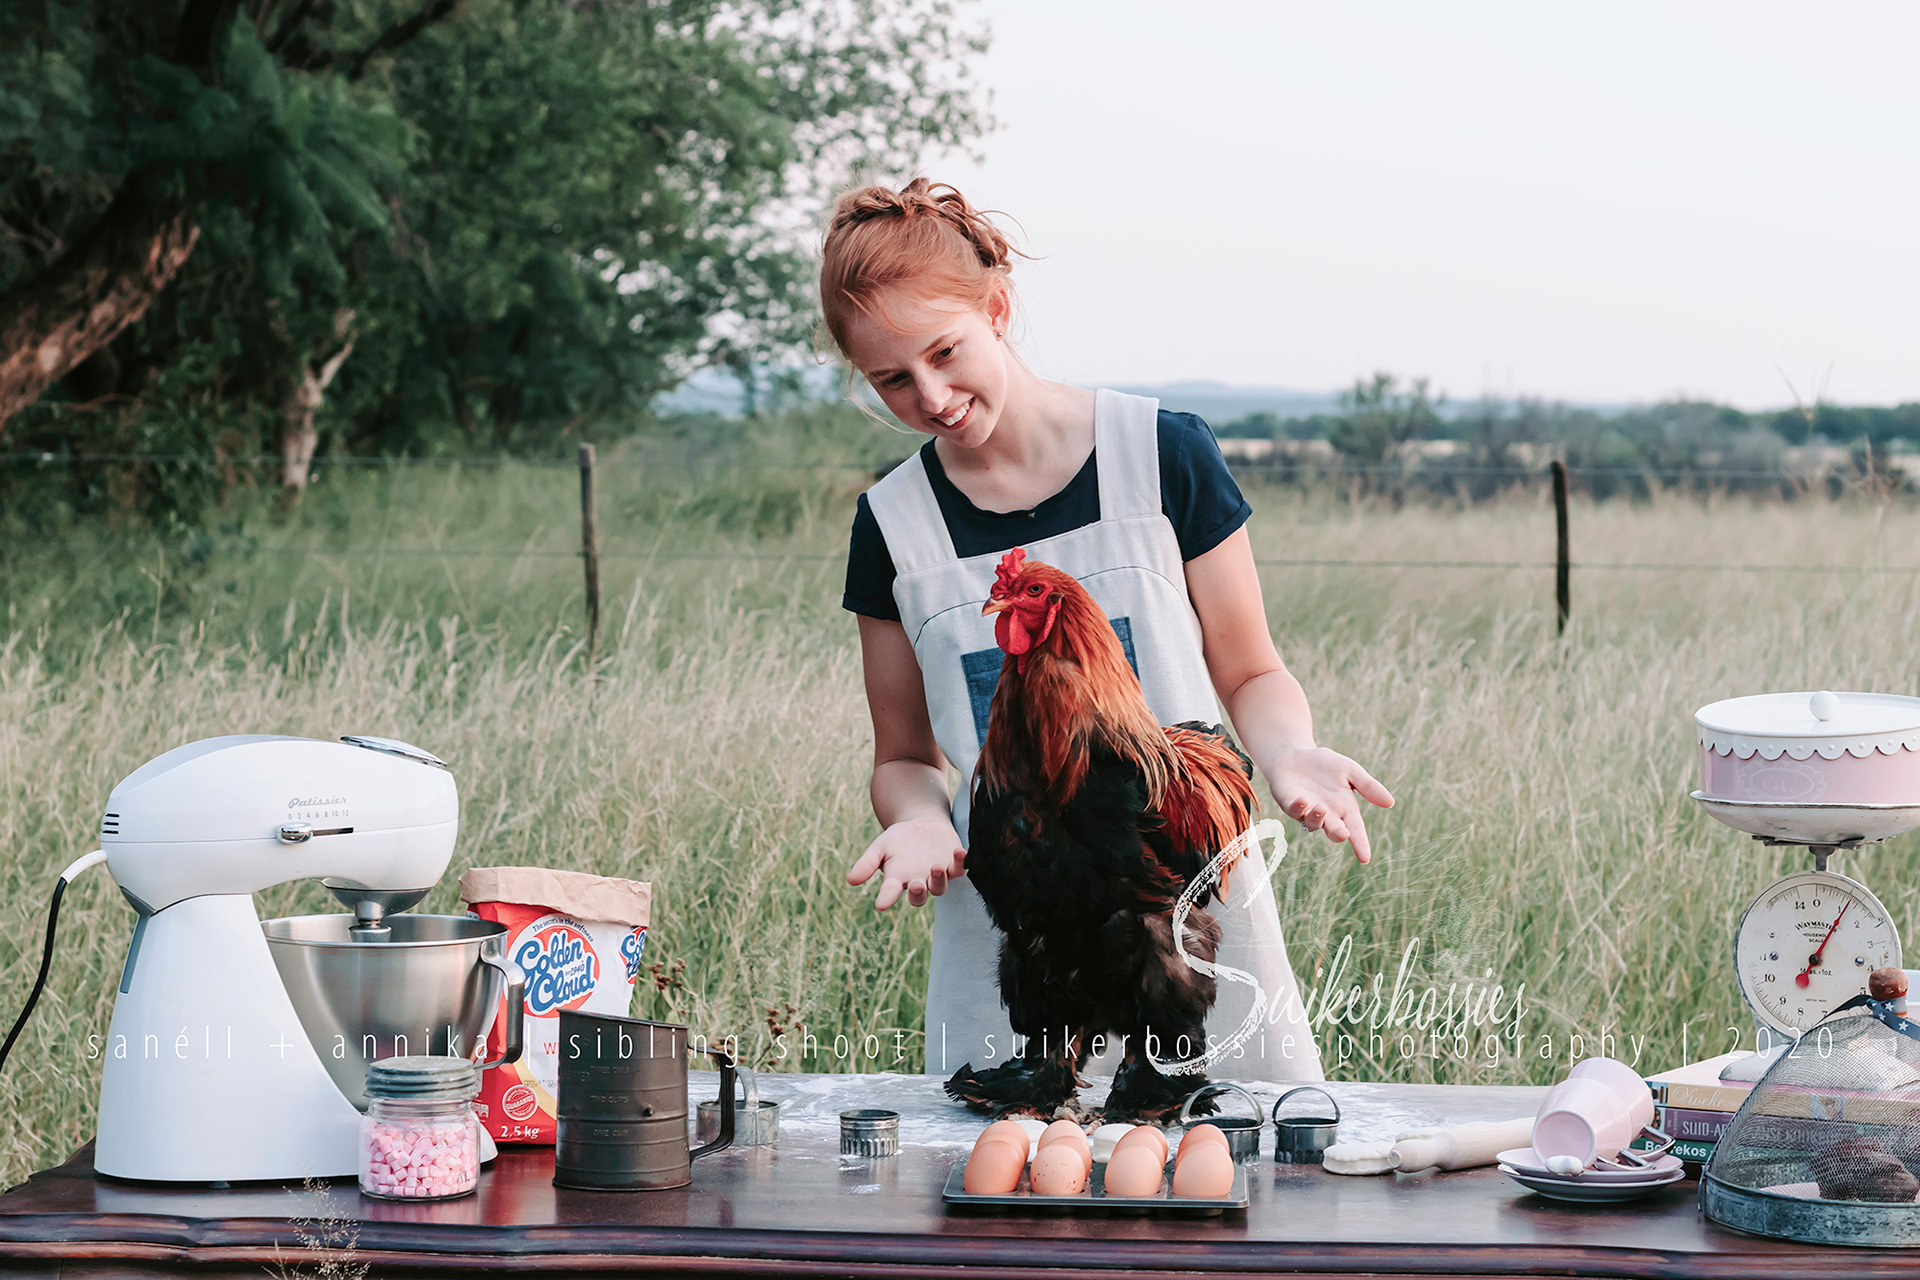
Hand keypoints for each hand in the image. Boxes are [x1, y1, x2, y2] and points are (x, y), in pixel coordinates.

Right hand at [848, 817, 966, 909]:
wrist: (922, 824)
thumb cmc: (898, 839)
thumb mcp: (880, 847)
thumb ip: (867, 863)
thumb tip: (851, 881)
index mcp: (897, 879)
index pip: (890, 892)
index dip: (886, 899)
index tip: (880, 904)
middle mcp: (918, 881)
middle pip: (918, 896)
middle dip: (918, 893)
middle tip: (916, 885)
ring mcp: (937, 875)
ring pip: (939, 887)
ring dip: (939, 879)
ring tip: (936, 867)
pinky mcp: (953, 865)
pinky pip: (959, 869)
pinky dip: (960, 862)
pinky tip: (960, 852)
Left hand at [1265, 747, 1393, 863]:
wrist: (1296, 754)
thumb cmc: (1325, 765)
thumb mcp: (1351, 771)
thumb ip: (1368, 786)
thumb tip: (1390, 802)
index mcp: (1345, 809)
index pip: (1355, 830)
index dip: (1360, 844)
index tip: (1365, 858)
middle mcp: (1327, 815)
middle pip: (1334, 831)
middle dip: (1338, 834)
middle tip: (1343, 833)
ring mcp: (1307, 811)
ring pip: (1312, 823)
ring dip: (1317, 818)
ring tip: (1321, 808)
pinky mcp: (1289, 803)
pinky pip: (1293, 810)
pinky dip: (1298, 807)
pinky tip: (1303, 800)